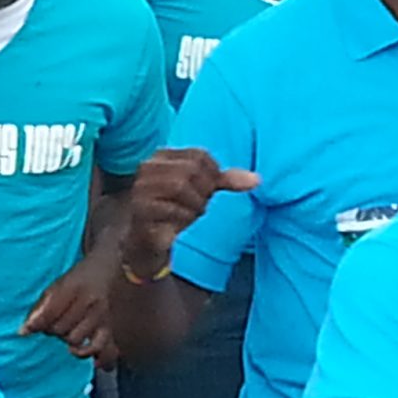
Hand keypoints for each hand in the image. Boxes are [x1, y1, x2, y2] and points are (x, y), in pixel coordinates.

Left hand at [21, 258, 110, 360]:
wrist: (100, 271)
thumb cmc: (72, 281)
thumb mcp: (54, 286)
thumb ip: (39, 308)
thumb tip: (23, 332)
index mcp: (73, 287)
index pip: (50, 312)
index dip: (35, 324)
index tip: (25, 329)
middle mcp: (89, 301)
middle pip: (61, 328)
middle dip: (50, 329)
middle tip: (50, 324)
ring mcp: (100, 315)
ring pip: (75, 338)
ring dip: (64, 338)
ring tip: (63, 330)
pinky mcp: (108, 326)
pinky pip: (98, 347)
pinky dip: (85, 352)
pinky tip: (75, 350)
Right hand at [117, 148, 252, 281]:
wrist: (146, 242)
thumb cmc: (175, 210)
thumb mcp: (201, 191)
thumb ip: (225, 181)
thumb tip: (256, 180)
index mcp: (162, 156)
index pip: (199, 155)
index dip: (214, 174)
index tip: (211, 191)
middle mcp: (148, 168)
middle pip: (191, 171)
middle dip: (204, 192)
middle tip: (200, 206)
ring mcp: (141, 189)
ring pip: (180, 188)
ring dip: (194, 207)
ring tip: (189, 215)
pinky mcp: (141, 210)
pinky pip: (172, 211)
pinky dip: (183, 220)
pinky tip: (178, 226)